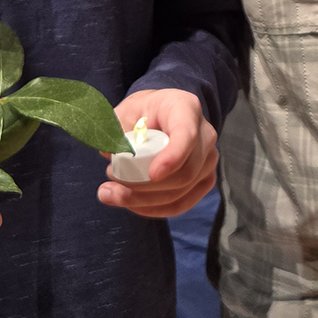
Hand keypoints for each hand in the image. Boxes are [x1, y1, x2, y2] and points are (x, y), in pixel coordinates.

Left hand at [97, 88, 217, 217]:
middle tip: (110, 181)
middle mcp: (205, 134)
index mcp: (186, 108)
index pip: (187, 136)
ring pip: (181, 192)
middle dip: (145, 187)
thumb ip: (114, 131)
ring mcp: (208, 159)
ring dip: (143, 200)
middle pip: (185, 172)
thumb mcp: (123, 112)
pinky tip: (131, 204)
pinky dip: (153, 209)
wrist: (158, 117)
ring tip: (112, 192)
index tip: (152, 175)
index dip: (173, 158)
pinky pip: (181, 204)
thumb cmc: (141, 113)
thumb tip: (109, 154)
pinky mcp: (204, 180)